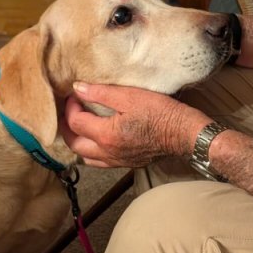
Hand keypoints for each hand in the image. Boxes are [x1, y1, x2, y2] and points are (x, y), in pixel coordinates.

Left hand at [60, 82, 210, 167]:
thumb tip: (78, 89)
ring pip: (85, 157)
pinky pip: (100, 162)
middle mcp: (108, 152)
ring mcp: (117, 160)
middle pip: (74, 143)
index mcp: (106, 135)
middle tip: (68, 111)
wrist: (185, 133)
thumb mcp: (131, 96)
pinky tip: (97, 142)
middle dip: (66, 127)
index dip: (70, 106)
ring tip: (79, 127)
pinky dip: (92, 152)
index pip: (75, 122)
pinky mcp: (127, 163)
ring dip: (78, 142)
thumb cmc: (162, 113)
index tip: (75, 94)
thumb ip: (101, 93)